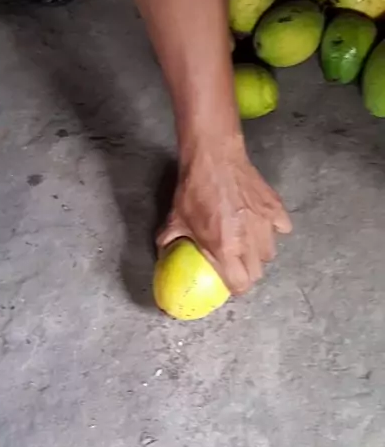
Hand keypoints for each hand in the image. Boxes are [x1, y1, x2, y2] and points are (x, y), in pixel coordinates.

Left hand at [157, 138, 291, 294]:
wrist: (213, 158)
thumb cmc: (194, 189)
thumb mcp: (175, 219)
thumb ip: (169, 241)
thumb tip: (163, 253)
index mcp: (225, 249)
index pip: (241, 284)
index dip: (236, 287)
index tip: (231, 284)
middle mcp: (248, 241)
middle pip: (258, 272)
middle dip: (248, 273)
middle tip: (238, 265)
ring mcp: (265, 224)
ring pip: (270, 252)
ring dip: (259, 252)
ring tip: (248, 243)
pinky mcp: (275, 208)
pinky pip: (283, 228)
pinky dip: (274, 229)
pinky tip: (261, 224)